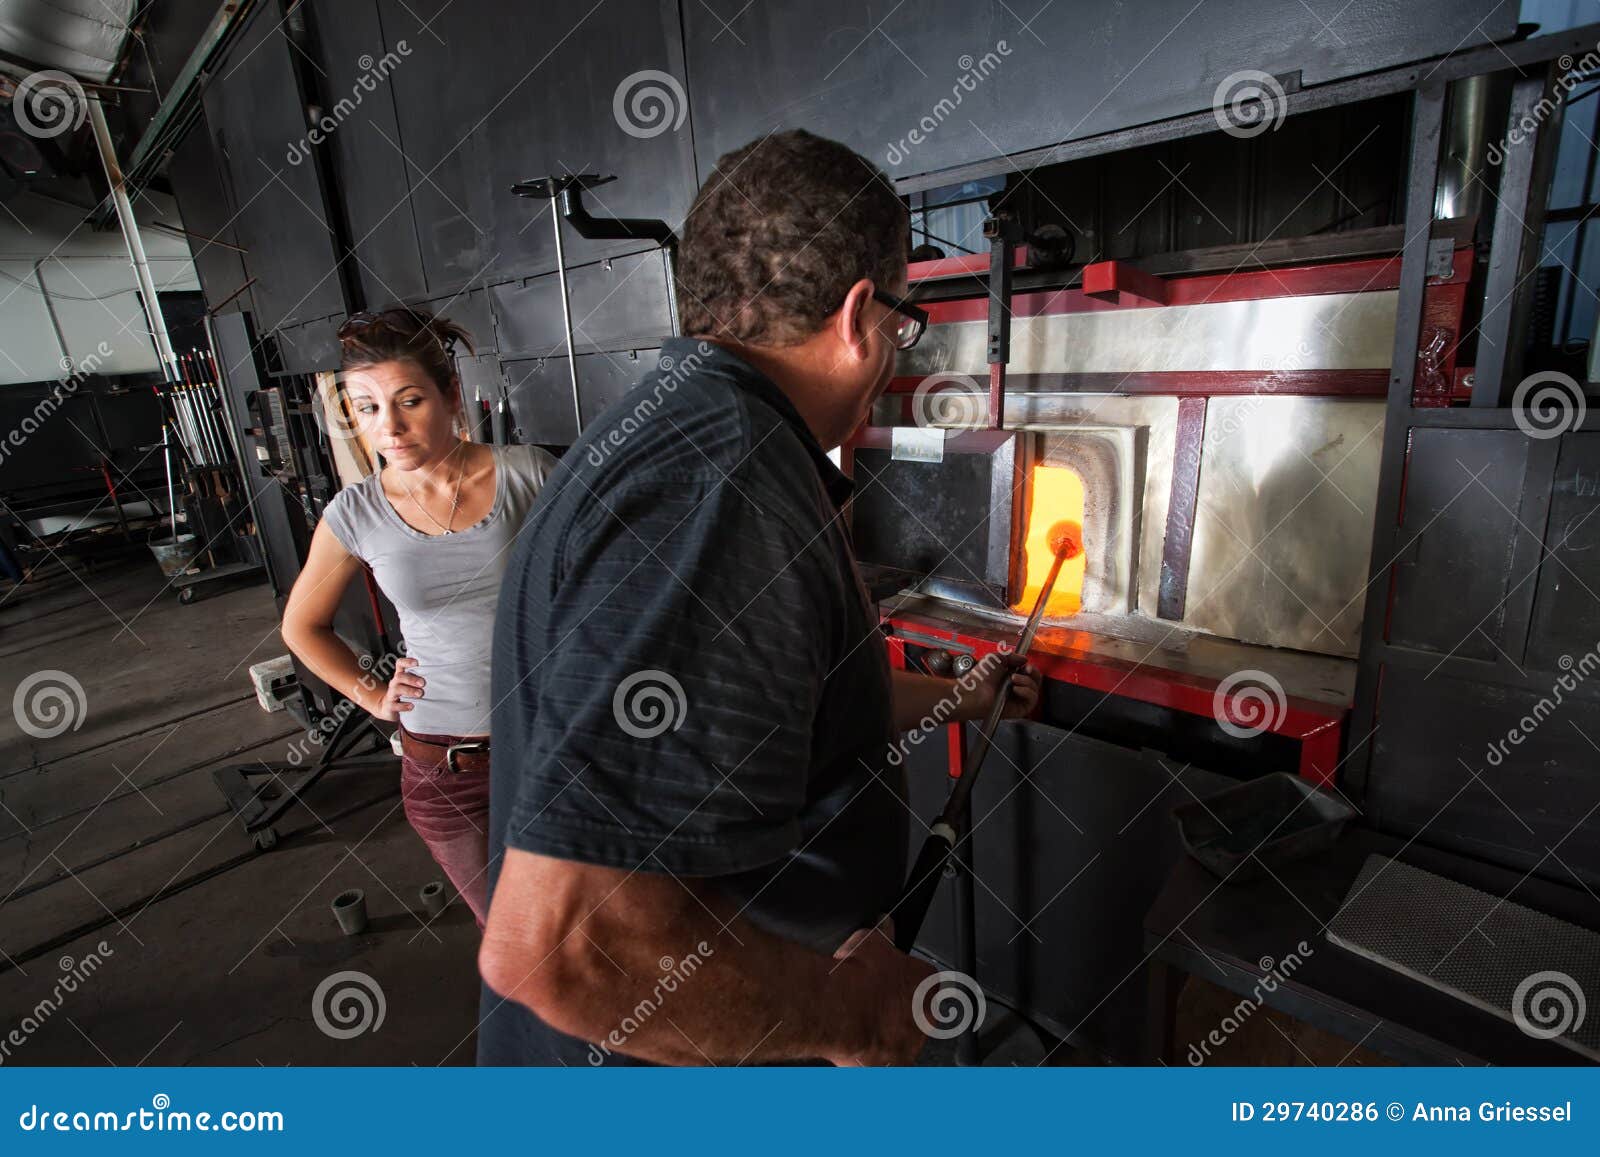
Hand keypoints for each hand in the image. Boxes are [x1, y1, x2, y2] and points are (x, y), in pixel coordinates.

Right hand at [371, 656, 423, 721]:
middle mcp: (394, 683)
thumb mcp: (411, 685)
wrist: (388, 709)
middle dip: (411, 679)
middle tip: (423, 683)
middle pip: (399, 676)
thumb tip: (440, 675)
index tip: (416, 663)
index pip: (400, 664)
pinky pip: (394, 705)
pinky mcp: (389, 706)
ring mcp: (391, 694)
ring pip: (397, 689)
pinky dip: (403, 705)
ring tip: (420, 694)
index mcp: (400, 676)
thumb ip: (421, 679)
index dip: (407, 662)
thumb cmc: (405, 695)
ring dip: (409, 691)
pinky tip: (412, 706)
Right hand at [828, 916, 934, 1065]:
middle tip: (872, 1005)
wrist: (836, 1008)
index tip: (886, 984)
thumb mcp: (870, 939)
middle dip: (897, 1011)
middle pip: (916, 1013)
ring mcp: (911, 1045)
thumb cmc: (855, 976)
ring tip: (859, 1026)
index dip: (902, 984)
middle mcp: (926, 1016)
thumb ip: (883, 932)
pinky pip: (886, 1064)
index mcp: (927, 982)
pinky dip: (873, 1059)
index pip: (923, 983)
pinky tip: (856, 1047)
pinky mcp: (892, 1068)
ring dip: (886, 1036)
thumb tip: (884, 924)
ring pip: (902, 1041)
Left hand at [977, 653, 1041, 719]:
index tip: (1027, 665)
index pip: (1029, 673)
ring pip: (1035, 689)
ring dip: (1027, 681)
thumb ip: (1013, 656)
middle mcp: (1015, 688)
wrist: (974, 691)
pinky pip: (1032, 700)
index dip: (1030, 668)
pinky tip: (1017, 689)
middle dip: (1033, 673)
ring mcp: (1018, 699)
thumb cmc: (981, 677)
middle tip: (1025, 669)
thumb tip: (1025, 659)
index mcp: (1010, 676)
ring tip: (1013, 679)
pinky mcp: (1020, 709)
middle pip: (1035, 681)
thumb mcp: (997, 658)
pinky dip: (1027, 692)